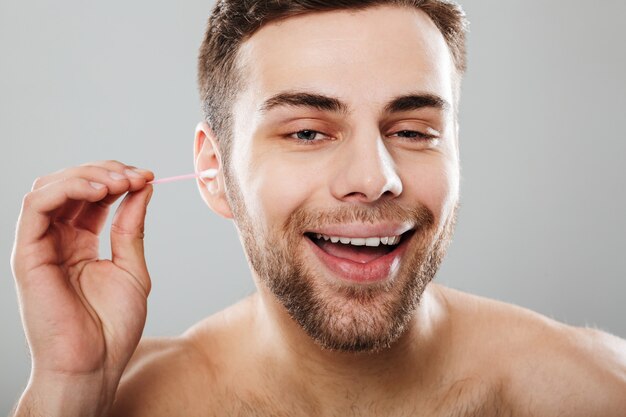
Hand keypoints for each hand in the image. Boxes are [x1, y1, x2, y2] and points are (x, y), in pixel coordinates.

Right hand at [11, 161, 153, 412]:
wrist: (95, 364)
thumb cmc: (112, 327)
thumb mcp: (132, 267)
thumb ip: (131, 227)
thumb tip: (143, 189)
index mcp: (79, 243)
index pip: (93, 196)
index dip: (119, 179)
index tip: (149, 176)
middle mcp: (57, 240)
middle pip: (72, 185)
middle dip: (107, 172)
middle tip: (138, 175)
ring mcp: (40, 245)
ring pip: (51, 187)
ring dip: (89, 175)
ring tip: (121, 181)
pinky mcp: (27, 253)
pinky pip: (36, 205)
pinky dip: (68, 187)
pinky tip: (100, 190)